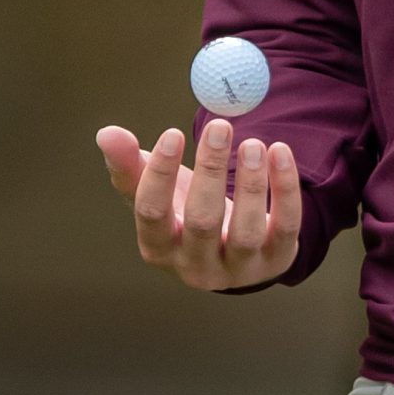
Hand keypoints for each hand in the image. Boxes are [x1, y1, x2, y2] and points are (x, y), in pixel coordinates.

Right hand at [96, 119, 300, 290]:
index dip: (160, 175)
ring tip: (252, 142)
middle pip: (201, 222)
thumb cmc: (188, 214)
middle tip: (219, 126)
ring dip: (252, 184)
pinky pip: (286, 226)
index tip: (173, 133)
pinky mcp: (277, 259)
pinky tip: (280, 152)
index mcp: (159, 248)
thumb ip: (132, 166)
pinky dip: (285, 189)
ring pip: (245, 231)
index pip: (152, 214)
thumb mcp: (161, 194)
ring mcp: (238, 268)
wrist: (237, 251)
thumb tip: (107, 133)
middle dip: (210, 172)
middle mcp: (195, 265)